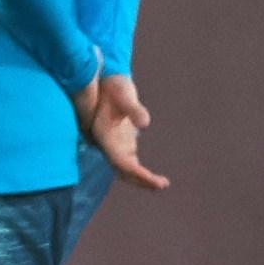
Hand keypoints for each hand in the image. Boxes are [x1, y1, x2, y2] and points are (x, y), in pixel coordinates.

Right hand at [81, 72, 168, 191]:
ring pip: (125, 168)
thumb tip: (145, 124)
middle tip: (162, 185)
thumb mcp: (123, 93)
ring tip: (161, 184)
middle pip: (122, 170)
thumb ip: (133, 109)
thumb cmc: (112, 85)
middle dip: (141, 180)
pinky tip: (151, 175)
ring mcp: (114, 143)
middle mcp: (108, 143)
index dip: (138, 174)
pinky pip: (128, 161)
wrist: (101, 79)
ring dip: (140, 178)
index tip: (156, 181)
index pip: (122, 162)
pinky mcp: (120, 140)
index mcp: (106, 136)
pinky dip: (139, 170)